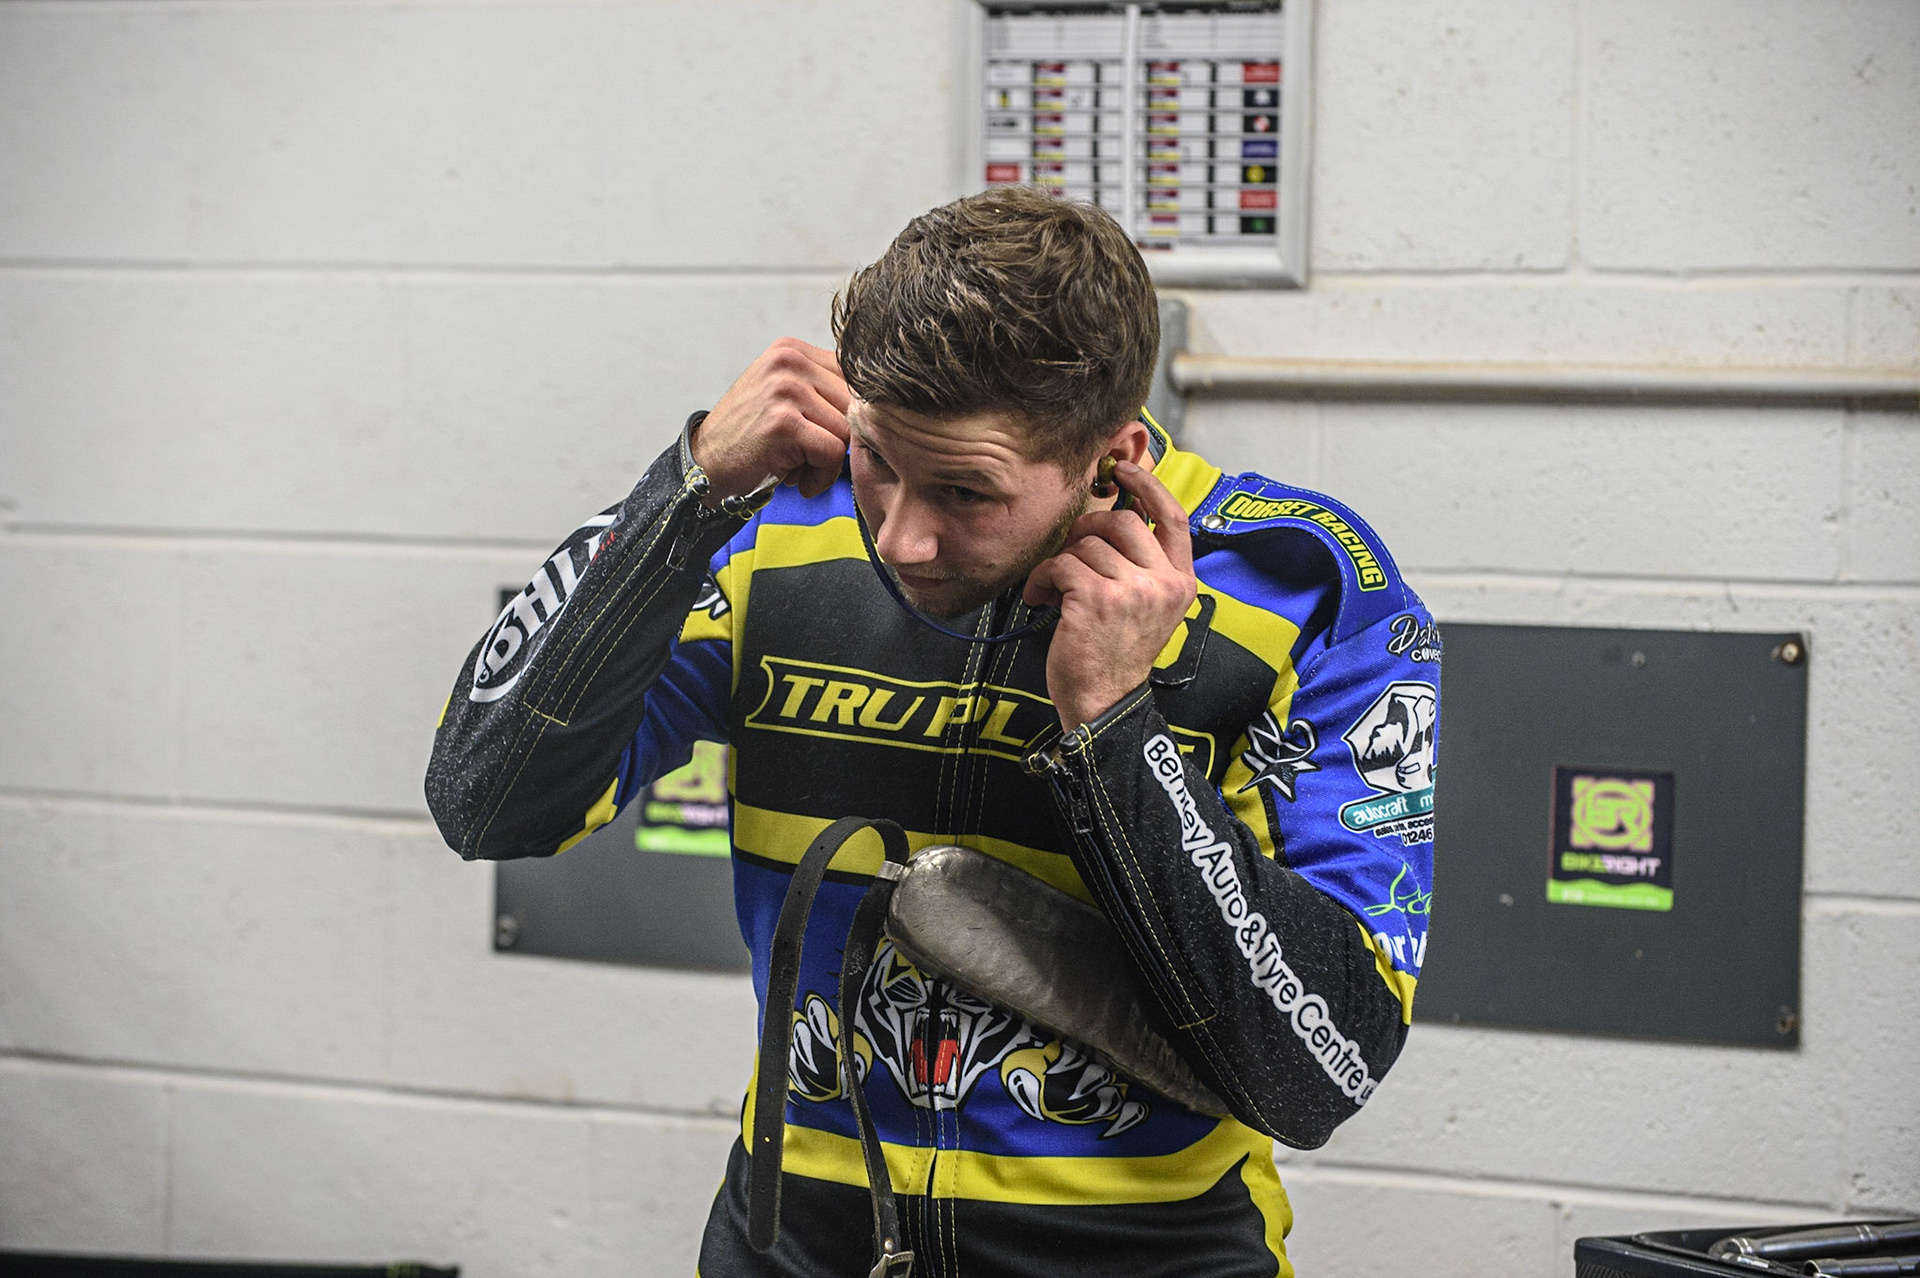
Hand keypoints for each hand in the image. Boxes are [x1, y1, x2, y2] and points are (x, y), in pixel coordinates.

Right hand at [691, 338, 851, 503]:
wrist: (705, 466)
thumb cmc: (751, 438)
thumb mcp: (784, 397)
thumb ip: (823, 388)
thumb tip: (881, 399)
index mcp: (791, 350)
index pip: (852, 378)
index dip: (845, 415)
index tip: (821, 435)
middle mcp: (788, 361)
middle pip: (853, 404)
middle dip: (838, 439)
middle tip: (808, 458)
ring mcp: (785, 390)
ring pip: (846, 430)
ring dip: (829, 461)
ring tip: (798, 467)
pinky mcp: (784, 423)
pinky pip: (832, 452)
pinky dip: (821, 476)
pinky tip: (796, 479)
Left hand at [1023, 461, 1196, 730]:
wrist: (1105, 703)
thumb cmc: (1117, 654)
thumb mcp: (1148, 608)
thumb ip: (1142, 565)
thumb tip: (1115, 515)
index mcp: (1181, 582)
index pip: (1174, 517)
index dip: (1149, 486)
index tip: (1125, 471)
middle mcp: (1163, 584)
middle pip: (1121, 522)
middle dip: (1087, 531)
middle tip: (1071, 554)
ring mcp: (1132, 591)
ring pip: (1086, 545)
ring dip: (1061, 564)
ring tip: (1056, 591)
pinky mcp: (1097, 600)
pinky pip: (1061, 565)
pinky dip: (1043, 579)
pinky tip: (1043, 600)